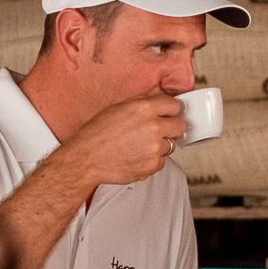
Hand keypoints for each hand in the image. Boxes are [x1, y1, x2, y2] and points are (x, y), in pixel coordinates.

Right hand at [57, 95, 187, 187]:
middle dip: (171, 128)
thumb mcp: (119, 108)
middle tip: (158, 131)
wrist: (87, 158)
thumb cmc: (97, 133)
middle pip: (180, 126)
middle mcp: (153, 127)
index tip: (169, 115)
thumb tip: (159, 103)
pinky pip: (161, 161)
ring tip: (139, 145)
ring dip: (160, 145)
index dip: (171, 111)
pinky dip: (152, 160)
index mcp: (144, 108)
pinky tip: (136, 156)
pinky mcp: (152, 165)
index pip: (175, 105)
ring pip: (171, 145)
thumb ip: (142, 104)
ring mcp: (154, 147)